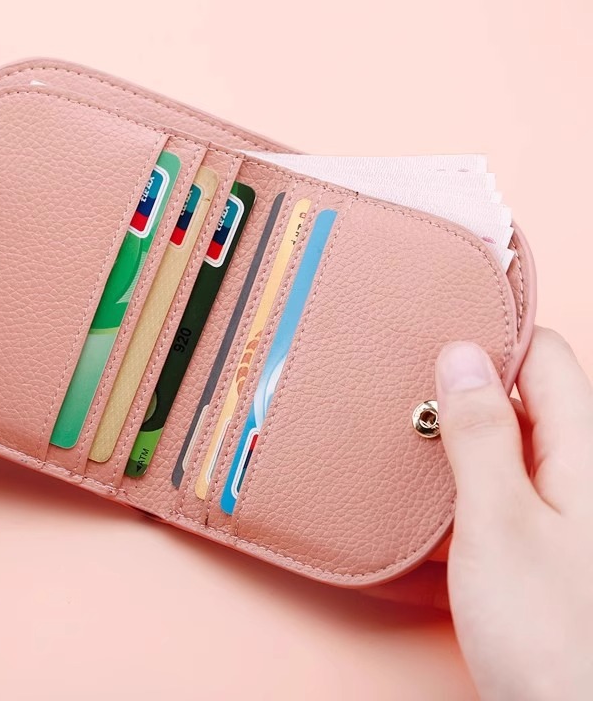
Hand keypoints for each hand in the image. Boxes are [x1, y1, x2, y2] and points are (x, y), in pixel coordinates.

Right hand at [437, 329, 592, 698]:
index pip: (544, 356)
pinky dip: (462, 488)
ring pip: (507, 447)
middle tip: (405, 400)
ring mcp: (564, 510)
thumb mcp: (500, 523)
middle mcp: (581, 472)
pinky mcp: (543, 544)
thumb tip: (461, 356)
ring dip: (455, 445)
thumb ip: (481, 433)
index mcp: (586, 451)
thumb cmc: (556, 640)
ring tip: (407, 449)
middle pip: (524, 398)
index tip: (432, 342)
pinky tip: (426, 504)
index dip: (490, 340)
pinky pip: (501, 491)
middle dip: (461, 393)